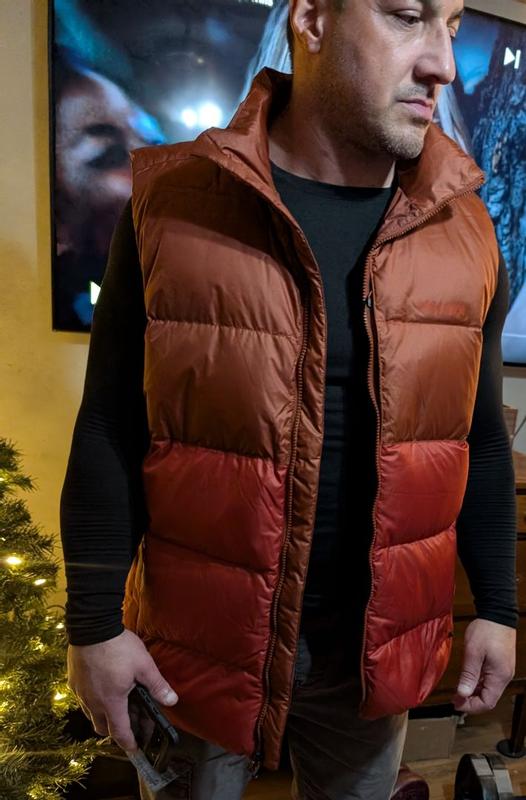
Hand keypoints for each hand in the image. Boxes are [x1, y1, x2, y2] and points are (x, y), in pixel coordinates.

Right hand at [67, 627, 177, 751]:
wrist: (91, 626)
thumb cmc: (118, 646)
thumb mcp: (144, 665)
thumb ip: (157, 685)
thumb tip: (172, 701)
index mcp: (111, 701)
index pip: (119, 732)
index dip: (129, 743)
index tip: (135, 749)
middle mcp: (93, 702)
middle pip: (103, 727)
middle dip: (117, 731)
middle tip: (131, 725)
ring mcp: (81, 692)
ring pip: (91, 714)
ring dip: (104, 716)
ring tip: (118, 708)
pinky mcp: (74, 681)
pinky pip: (83, 700)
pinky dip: (94, 702)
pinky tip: (103, 690)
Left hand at [452, 618, 515, 713]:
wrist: (497, 613)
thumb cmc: (486, 630)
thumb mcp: (473, 652)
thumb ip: (469, 674)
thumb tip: (462, 694)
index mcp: (499, 676)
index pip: (487, 702)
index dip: (471, 706)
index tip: (456, 703)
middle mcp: (504, 676)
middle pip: (489, 698)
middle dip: (471, 701)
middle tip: (455, 699)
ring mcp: (503, 670)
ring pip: (489, 690)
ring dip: (474, 693)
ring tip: (458, 691)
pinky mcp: (500, 664)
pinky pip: (490, 680)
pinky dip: (478, 684)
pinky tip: (468, 681)